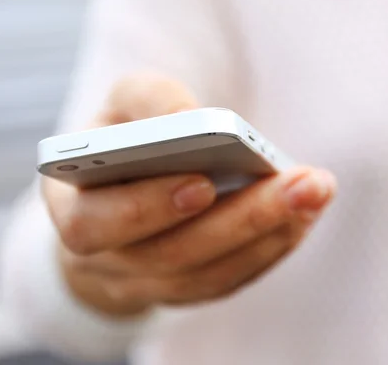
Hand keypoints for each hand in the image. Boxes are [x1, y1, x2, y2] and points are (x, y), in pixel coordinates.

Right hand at [43, 75, 336, 316]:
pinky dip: (269, 249)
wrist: (123, 189)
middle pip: (168, 256)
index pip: (92, 225)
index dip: (146, 208)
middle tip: (300, 182)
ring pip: (206, 276)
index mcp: (72, 208)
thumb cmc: (122, 140)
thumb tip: (190, 119)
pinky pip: (228, 281)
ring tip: (314, 190)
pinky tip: (302, 215)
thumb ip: (148, 100)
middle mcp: (107, 258)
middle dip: (239, 220)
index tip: (203, 180)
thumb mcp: (121, 105)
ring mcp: (147, 281)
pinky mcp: (186, 287)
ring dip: (267, 234)